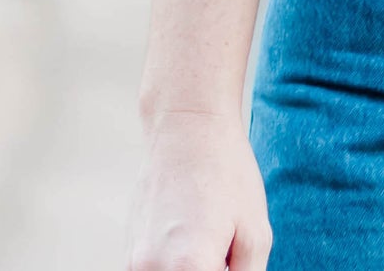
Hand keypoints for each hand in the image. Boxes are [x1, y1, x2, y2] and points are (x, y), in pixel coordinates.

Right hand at [126, 108, 271, 270]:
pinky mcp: (128, 253)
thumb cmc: (225, 172)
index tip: (230, 267)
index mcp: (190, 267)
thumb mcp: (255, 231)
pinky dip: (173, 270)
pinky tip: (193, 247)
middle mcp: (152, 270)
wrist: (186, 126)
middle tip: (223, 256)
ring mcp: (134, 263)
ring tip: (211, 248)